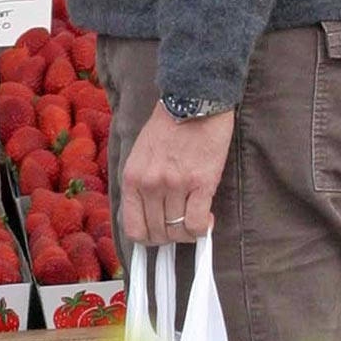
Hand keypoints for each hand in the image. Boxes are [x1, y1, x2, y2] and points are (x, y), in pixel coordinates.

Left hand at [120, 102, 234, 246]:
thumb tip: (148, 218)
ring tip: (194, 219)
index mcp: (132, 178)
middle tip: (180, 225)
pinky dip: (202, 228)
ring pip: (178, 231)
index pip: (133, 228)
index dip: (147, 239)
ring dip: (187, 232)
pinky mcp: (201, 183)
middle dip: (170, 235)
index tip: (158, 234)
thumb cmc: (167, 127)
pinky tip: (207, 219)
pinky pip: (197, 223)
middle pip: (158, 233)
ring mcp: (175, 185)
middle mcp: (150, 184)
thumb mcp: (140, 155)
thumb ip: (140, 185)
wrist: (193, 102)